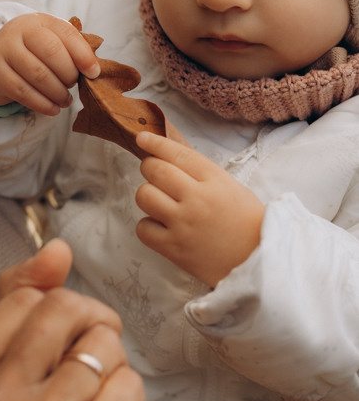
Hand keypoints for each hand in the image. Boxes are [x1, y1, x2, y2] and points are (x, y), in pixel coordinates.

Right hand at [0, 13, 99, 114]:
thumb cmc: (31, 53)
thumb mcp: (49, 42)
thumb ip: (71, 50)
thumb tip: (94, 70)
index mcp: (39, 20)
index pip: (66, 33)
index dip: (83, 55)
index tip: (94, 73)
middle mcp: (19, 30)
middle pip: (52, 53)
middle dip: (69, 74)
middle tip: (73, 86)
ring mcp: (4, 50)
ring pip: (38, 74)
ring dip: (57, 92)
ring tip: (65, 100)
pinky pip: (23, 92)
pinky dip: (42, 104)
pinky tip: (53, 109)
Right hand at [0, 241, 143, 400]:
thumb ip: (19, 296)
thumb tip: (57, 248)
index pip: (31, 295)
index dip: (57, 314)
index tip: (53, 350)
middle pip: (70, 309)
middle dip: (91, 328)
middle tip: (85, 367)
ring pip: (105, 344)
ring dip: (111, 368)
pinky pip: (130, 383)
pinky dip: (129, 397)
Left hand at [135, 132, 263, 285]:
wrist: (258, 263)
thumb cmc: (248, 224)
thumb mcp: (232, 188)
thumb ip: (203, 174)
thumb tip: (171, 157)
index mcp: (214, 180)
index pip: (177, 153)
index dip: (156, 143)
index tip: (142, 137)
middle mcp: (196, 198)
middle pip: (155, 170)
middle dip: (149, 168)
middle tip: (154, 174)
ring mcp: (183, 223)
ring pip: (144, 195)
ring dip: (147, 196)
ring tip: (160, 203)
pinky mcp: (173, 248)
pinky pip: (143, 228)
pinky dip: (148, 226)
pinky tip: (161, 227)